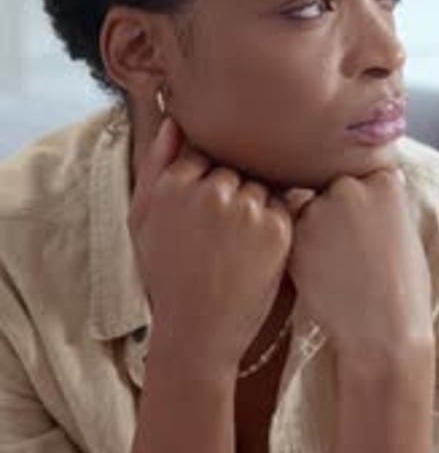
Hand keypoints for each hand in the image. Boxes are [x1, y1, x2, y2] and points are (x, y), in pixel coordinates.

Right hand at [128, 117, 292, 379]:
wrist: (196, 333)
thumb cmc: (165, 276)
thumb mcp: (143, 220)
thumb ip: (155, 166)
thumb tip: (174, 119)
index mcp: (173, 186)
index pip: (202, 154)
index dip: (205, 180)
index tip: (203, 209)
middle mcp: (210, 191)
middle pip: (234, 167)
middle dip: (231, 192)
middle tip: (221, 233)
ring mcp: (246, 209)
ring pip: (260, 184)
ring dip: (255, 205)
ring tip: (237, 246)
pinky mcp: (276, 230)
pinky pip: (282, 206)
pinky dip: (274, 225)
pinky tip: (255, 253)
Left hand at [287, 168, 433, 369]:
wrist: (384, 332)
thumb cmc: (401, 289)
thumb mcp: (402, 230)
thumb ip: (376, 199)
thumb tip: (354, 181)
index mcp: (386, 181)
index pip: (360, 174)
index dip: (361, 205)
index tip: (368, 231)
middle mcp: (351, 185)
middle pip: (331, 187)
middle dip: (335, 212)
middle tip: (352, 252)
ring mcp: (321, 206)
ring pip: (307, 207)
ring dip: (315, 229)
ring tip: (340, 266)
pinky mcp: (295, 231)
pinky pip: (292, 230)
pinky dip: (300, 249)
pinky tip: (322, 273)